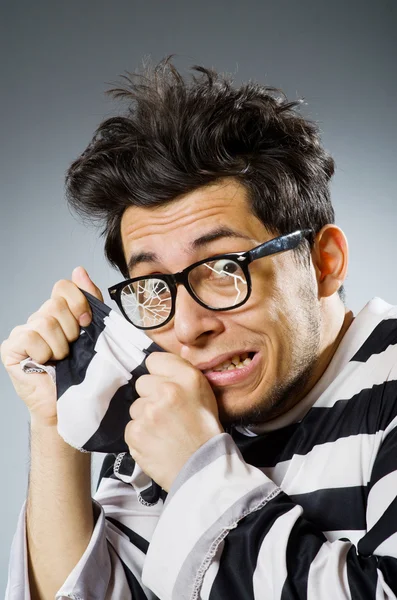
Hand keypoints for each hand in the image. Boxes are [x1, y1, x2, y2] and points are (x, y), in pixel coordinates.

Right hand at [0, 266, 102, 427]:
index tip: (87, 323)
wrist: (70, 404)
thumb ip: (89, 301)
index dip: (78, 302)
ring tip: (60, 360)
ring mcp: (22, 333)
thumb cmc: (83, 372)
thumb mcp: (94, 333)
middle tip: (72, 350)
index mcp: (58, 313)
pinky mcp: (10, 348)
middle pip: (56, 305)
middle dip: (71, 331)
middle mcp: (38, 319)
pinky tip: (45, 363)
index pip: (64, 287)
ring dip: (59, 346)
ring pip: (45, 321)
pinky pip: (30, 336)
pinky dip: (43, 352)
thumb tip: (79, 270)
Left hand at [125, 352, 223, 491]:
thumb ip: (180, 374)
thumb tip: (158, 366)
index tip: (165, 385)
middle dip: (151, 395)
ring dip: (146, 416)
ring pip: (136, 406)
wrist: (203, 468)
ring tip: (164, 430)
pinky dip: (141, 435)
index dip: (159, 374)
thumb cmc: (205, 431)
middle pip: (142, 382)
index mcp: (186, 377)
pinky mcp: (136, 432)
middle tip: (167, 412)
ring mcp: (148, 412)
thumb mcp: (203, 392)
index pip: (154, 360)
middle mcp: (166, 390)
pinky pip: (131, 426)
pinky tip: (156, 441)